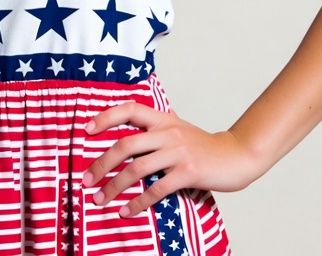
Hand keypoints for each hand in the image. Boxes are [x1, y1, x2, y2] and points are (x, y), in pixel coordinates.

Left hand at [82, 102, 260, 216]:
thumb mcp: (178, 129)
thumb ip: (156, 129)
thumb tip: (130, 133)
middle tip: (86, 179)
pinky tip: (126, 211)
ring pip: (137, 168)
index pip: (129, 109)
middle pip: (125, 144)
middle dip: (101, 163)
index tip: (87, 130)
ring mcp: (177, 152)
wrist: (236, 155)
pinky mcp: (188, 172)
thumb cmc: (203, 145)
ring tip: (100, 199)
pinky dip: (138, 202)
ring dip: (114, 186)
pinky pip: (156, 189)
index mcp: (163, 119)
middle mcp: (168, 132)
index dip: (106, 117)